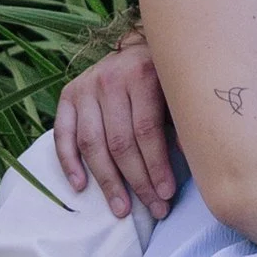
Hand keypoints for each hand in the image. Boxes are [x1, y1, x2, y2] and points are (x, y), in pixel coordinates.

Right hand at [52, 36, 177, 220]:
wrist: (136, 47)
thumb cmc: (164, 78)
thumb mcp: (178, 93)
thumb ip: (182, 122)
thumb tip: (194, 160)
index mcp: (142, 75)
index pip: (146, 131)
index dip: (156, 166)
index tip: (167, 194)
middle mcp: (110, 78)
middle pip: (119, 141)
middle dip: (137, 181)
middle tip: (153, 208)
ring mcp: (85, 86)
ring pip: (92, 143)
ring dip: (107, 181)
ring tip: (122, 209)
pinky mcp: (68, 94)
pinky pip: (63, 134)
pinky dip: (68, 162)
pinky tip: (81, 186)